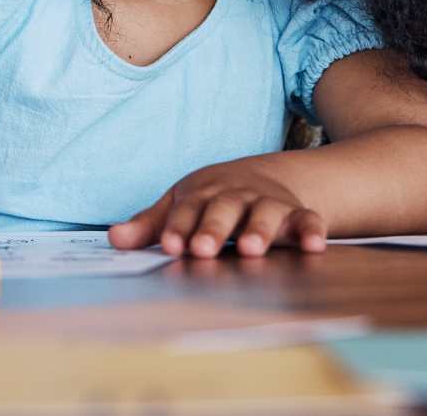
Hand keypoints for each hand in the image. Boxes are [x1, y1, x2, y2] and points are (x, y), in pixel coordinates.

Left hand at [108, 159, 327, 257]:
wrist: (262, 176)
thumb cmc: (210, 199)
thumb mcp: (179, 205)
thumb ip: (150, 225)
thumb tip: (113, 239)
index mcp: (201, 195)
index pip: (186, 210)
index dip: (177, 227)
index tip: (169, 245)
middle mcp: (233, 197)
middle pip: (222, 209)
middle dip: (212, 229)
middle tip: (202, 249)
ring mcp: (266, 203)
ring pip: (263, 213)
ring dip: (258, 229)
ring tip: (251, 249)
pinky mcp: (296, 213)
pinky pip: (307, 220)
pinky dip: (312, 230)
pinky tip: (313, 246)